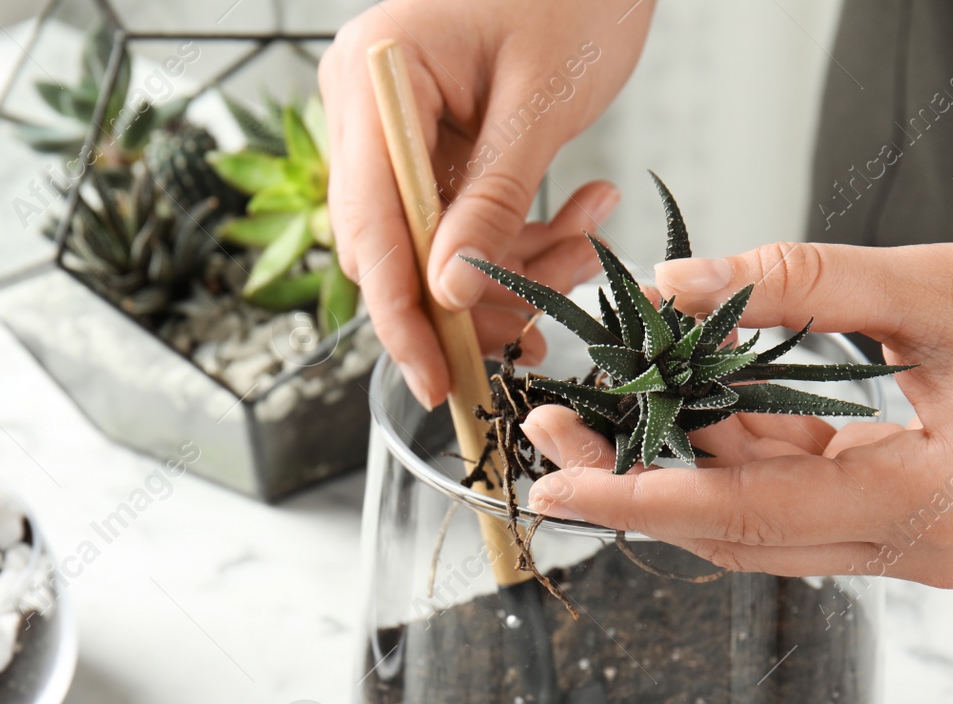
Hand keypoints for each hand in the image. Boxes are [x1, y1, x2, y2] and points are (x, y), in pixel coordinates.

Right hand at [319, 0, 653, 407]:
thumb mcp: (542, 100)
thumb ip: (494, 201)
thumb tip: (449, 291)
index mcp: (376, 78)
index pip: (368, 227)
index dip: (399, 316)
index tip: (433, 378)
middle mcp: (369, 105)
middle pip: (395, 248)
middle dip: (470, 295)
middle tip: (542, 310)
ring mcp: (398, 125)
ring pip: (435, 247)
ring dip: (510, 269)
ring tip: (584, 241)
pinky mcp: (434, 143)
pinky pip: (462, 221)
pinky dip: (517, 239)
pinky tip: (578, 221)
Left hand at [525, 166, 952, 586]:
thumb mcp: (933, 286)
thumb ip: (795, 288)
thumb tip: (675, 287)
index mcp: (924, 514)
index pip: (741, 516)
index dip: (635, 496)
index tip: (551, 476)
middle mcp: (916, 551)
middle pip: (738, 534)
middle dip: (639, 485)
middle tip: (554, 431)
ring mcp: (919, 544)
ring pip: (765, 521)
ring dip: (687, 469)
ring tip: (608, 410)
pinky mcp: (919, 519)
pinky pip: (806, 498)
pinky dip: (747, 457)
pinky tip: (696, 409)